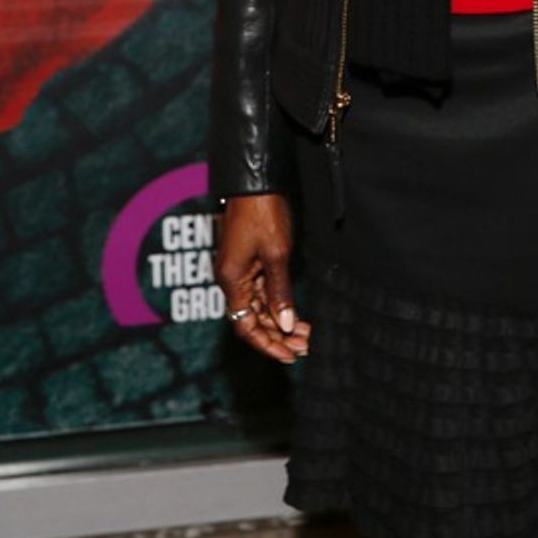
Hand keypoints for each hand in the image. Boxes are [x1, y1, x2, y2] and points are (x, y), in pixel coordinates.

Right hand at [215, 193, 310, 365]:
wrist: (255, 181)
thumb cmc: (263, 213)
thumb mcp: (276, 255)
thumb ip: (280, 292)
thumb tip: (287, 325)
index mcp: (231, 281)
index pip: (246, 326)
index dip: (267, 344)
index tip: (289, 356)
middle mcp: (231, 279)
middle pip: (252, 319)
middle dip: (278, 335)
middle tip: (304, 346)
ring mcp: (239, 269)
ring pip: (258, 306)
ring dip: (280, 321)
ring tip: (306, 333)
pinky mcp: (248, 260)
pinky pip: (260, 291)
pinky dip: (277, 303)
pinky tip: (295, 312)